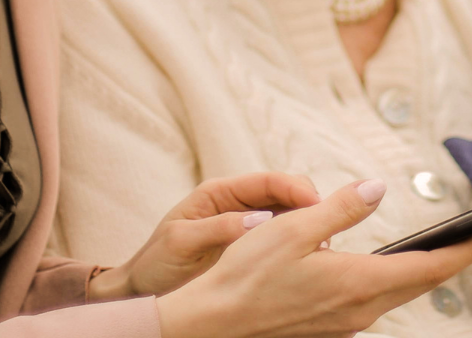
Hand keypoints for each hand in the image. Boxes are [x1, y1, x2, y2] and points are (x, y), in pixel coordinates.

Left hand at [88, 172, 320, 300]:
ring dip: (307, 228)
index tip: (318, 205)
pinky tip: (311, 261)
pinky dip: (298, 246)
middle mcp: (236, 205)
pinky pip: (280, 242)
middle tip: (328, 230)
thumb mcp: (182, 242)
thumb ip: (218, 228)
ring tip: (325, 248)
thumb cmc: (157, 263)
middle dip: (309, 207)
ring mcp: (245, 226)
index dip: (296, 188)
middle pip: (284, 195)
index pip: (266, 181)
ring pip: (288, 218)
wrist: (143, 291)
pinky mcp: (249, 250)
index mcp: (219, 193)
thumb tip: (259, 220)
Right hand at [156, 179, 471, 337]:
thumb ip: (340, 209)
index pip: (430, 266)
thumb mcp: (293, 227)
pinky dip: (397, 279)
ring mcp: (348, 321)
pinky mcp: (333, 324)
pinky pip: (377, 299)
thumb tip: (376, 189)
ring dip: (428, 269)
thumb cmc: (249, 274)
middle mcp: (362, 308)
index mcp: (359, 282)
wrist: (218, 323)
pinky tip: (391, 266)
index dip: (468, 249)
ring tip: (447, 246)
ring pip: (401, 292)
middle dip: (459, 257)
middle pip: (424, 281)